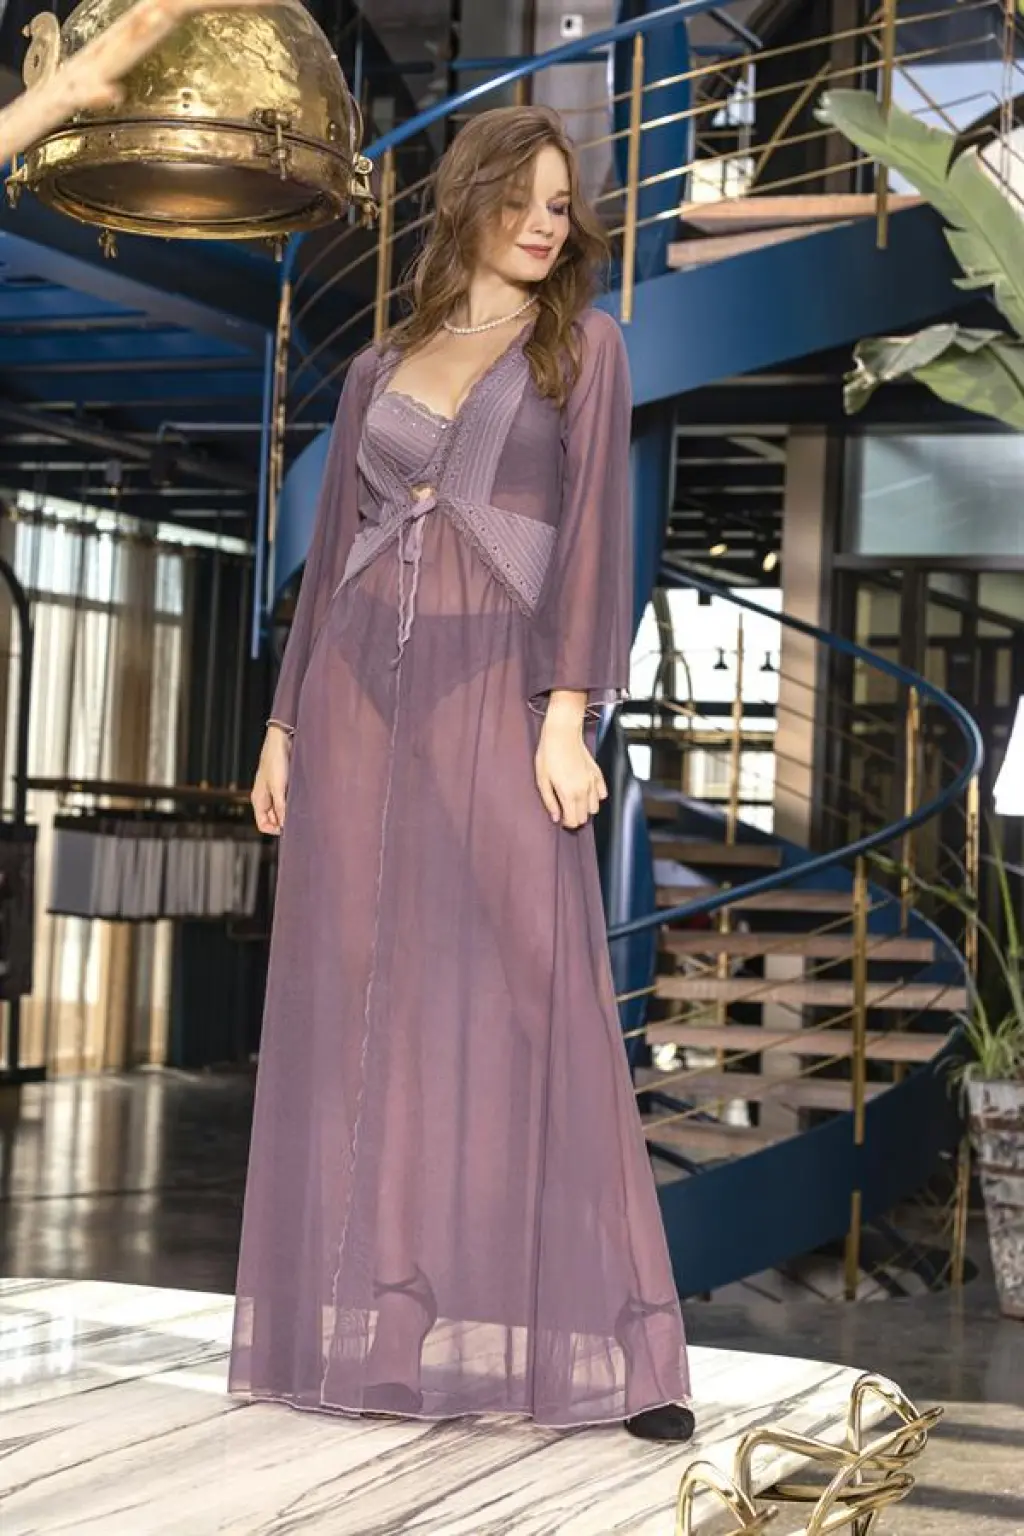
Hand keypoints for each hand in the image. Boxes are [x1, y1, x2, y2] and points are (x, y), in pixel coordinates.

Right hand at [251, 726, 291, 835]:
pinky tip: (302, 800)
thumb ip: (281, 807)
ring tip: (301, 809)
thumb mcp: (278, 787)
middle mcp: (265, 797)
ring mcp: (273, 791)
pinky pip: (287, 800)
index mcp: (258, 799)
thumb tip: (285, 826)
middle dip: (283, 821)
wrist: (282, 740)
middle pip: (273, 819)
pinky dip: (293, 803)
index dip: (275, 830)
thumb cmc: (276, 761)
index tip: (289, 829)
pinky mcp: (282, 784)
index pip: (263, 825)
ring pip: (281, 810)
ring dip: (289, 812)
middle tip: (298, 820)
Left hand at [534, 696, 607, 829]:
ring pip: (595, 808)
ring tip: (575, 801)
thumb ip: (549, 801)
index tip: (561, 819)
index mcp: (569, 794)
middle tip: (566, 810)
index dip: (567, 823)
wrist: (562, 733)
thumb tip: (555, 817)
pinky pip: (602, 793)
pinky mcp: (597, 774)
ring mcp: (592, 782)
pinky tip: (586, 791)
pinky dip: (596, 796)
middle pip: (585, 817)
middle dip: (575, 817)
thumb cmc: (549, 754)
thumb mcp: (542, 780)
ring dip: (585, 808)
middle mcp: (584, 791)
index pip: (574, 821)